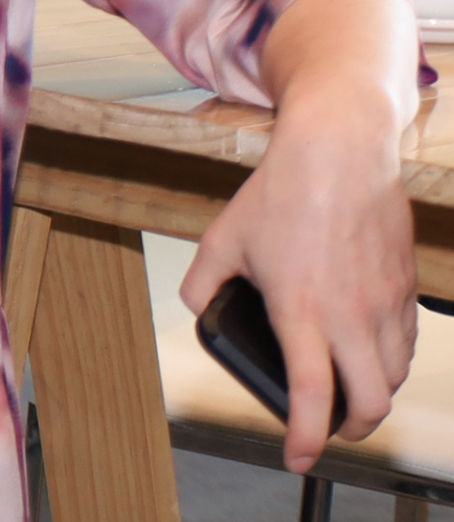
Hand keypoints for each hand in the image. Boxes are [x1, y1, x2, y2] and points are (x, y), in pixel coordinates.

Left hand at [184, 4, 419, 471]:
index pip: (313, 393)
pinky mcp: (406, 287)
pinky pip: (407, 343)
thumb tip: (203, 311)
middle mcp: (351, 314)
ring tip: (349, 394)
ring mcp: (385, 302)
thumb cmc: (280, 194)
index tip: (299, 458)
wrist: (339, 152)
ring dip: (374, 395)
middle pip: (371, 402)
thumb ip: (204, 284)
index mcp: (301, 308)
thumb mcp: (221, 238)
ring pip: (395, 376)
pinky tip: (369, 351)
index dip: (307, 437)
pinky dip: (391, 360)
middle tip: (329, 429)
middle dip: (351, 429)